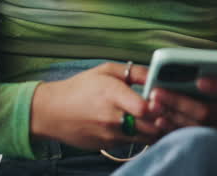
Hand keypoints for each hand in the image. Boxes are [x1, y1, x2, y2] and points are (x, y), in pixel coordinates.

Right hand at [29, 62, 160, 150]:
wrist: (51, 112)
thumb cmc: (79, 88)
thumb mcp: (105, 70)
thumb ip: (134, 72)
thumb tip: (157, 75)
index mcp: (112, 94)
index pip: (144, 108)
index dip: (158, 105)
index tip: (161, 100)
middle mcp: (111, 117)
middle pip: (149, 126)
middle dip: (161, 120)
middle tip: (164, 112)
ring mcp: (109, 135)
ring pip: (144, 138)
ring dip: (153, 130)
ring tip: (153, 119)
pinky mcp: (107, 146)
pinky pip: (131, 143)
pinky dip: (137, 136)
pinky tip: (134, 126)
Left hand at [147, 45, 216, 139]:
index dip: (215, 86)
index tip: (199, 80)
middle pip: (204, 111)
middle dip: (179, 102)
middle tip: (156, 92)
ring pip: (195, 126)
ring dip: (172, 116)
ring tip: (152, 104)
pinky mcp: (213, 139)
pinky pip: (192, 136)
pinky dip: (174, 129)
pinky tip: (159, 119)